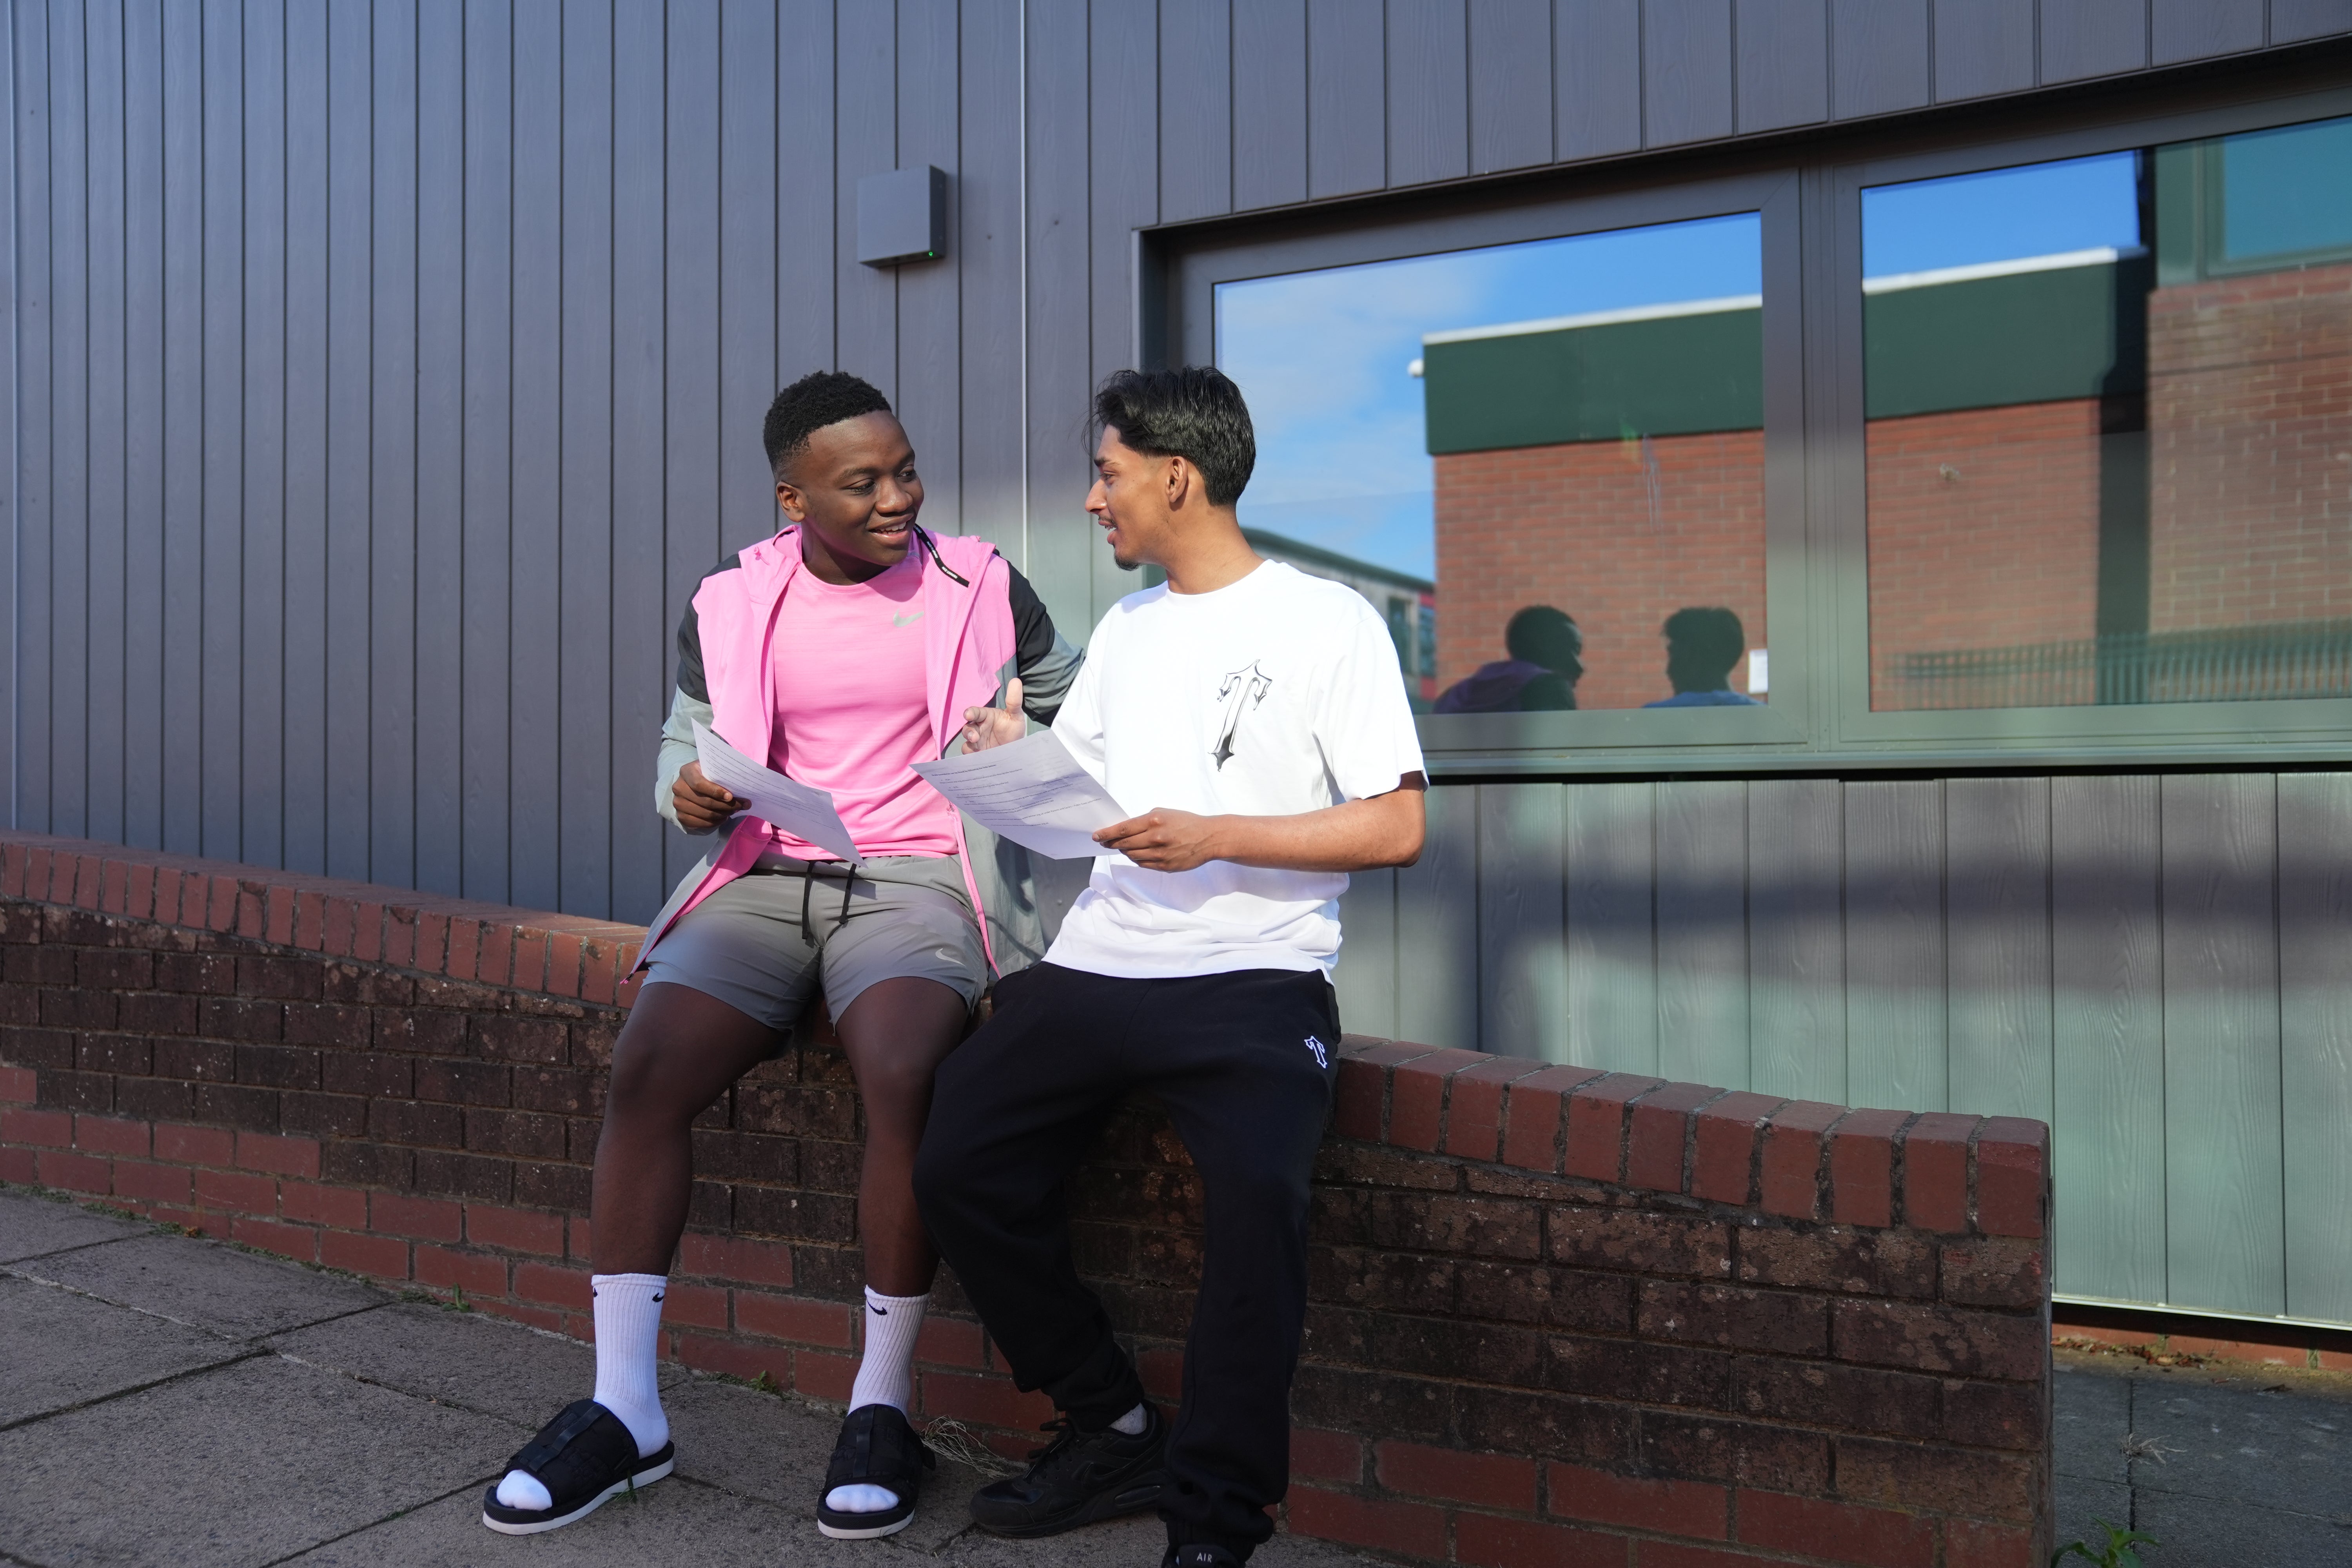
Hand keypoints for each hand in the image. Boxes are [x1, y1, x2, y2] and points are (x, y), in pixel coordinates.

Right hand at [672, 760, 746, 831]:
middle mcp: (679, 788)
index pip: (699, 784)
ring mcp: (678, 803)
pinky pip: (701, 823)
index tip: (730, 796)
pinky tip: (724, 817)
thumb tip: (742, 788)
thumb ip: (721, 774)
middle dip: (727, 805)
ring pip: (705, 814)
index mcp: (686, 772)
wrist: (689, 786)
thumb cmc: (705, 775)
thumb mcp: (711, 769)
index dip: (716, 791)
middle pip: (705, 801)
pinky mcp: (681, 817)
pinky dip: (716, 822)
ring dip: (724, 814)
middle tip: (741, 805)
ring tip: (734, 810)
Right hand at [959, 677, 1025, 752]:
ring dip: (969, 744)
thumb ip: (1014, 701)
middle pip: (967, 728)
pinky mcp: (978, 753)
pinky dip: (971, 755)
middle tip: (975, 737)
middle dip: (968, 732)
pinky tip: (978, 757)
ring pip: (966, 741)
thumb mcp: (1016, 715)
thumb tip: (1016, 681)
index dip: (970, 713)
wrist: (1017, 748)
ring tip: (977, 747)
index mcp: (986, 717)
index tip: (968, 715)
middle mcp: (979, 728)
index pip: (975, 712)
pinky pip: (969, 753)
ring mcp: (977, 741)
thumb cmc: (1013, 729)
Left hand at [1093, 807, 1225, 871]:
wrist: (1208, 838)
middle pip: (1124, 844)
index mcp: (1154, 821)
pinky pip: (1142, 864)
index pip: (1123, 829)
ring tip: (1122, 846)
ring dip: (1124, 851)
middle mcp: (1155, 838)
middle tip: (1104, 842)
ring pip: (1131, 855)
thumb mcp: (1164, 813)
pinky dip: (1136, 859)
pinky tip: (1137, 853)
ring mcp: (1159, 855)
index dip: (1107, 834)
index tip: (1097, 836)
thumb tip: (1125, 829)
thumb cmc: (1186, 822)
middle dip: (1111, 843)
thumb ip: (1144, 821)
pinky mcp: (1164, 866)